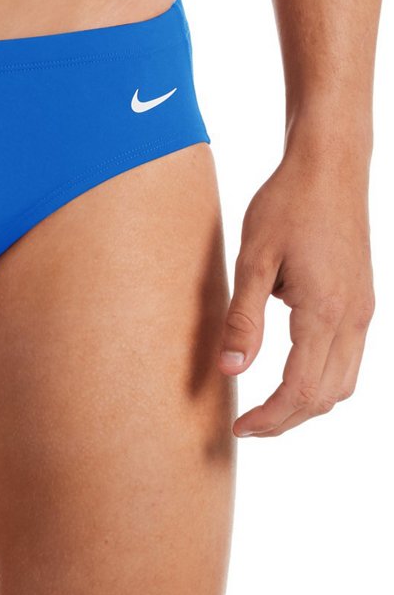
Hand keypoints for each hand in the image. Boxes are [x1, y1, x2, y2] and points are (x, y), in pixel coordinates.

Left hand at [218, 150, 374, 437]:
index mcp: (324, 311)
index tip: (239, 428)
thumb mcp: (253, 259)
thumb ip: (242, 319)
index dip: (270, 418)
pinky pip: (349, 360)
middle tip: (246, 426)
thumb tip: (230, 371)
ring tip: (266, 408)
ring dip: (306, 404)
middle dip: (286, 420)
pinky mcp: (363, 302)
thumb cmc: (286, 204)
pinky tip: (290, 375)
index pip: (301, 390)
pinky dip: (322, 381)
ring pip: (343, 384)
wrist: (330, 165)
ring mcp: (363, 311)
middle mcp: (353, 318)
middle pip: (326, 396)